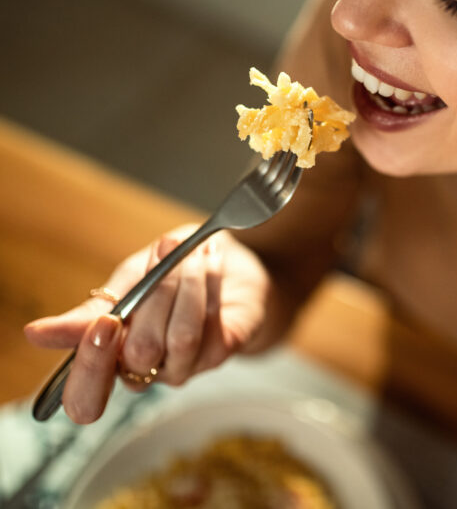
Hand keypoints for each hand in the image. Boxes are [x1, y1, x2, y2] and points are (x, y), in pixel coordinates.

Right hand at [25, 225, 271, 423]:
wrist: (226, 260)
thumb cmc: (170, 272)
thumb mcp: (126, 280)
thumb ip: (91, 310)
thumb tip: (36, 334)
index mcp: (110, 356)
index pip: (86, 396)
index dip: (91, 368)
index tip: (105, 323)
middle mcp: (145, 370)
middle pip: (138, 355)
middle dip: (153, 297)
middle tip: (160, 255)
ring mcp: (185, 366)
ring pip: (179, 338)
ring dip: (186, 284)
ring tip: (193, 252)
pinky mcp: (220, 352)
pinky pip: (211, 325)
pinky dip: (208, 284)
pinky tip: (210, 261)